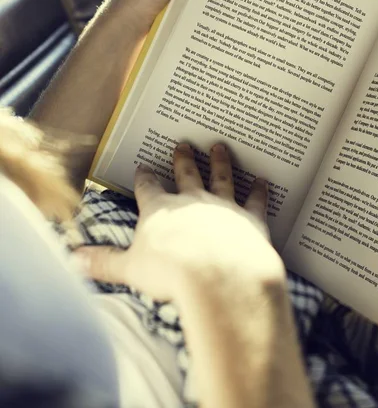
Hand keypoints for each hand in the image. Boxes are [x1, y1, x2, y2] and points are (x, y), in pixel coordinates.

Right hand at [75, 143, 282, 302]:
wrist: (217, 274)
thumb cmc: (171, 273)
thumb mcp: (129, 269)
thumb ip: (104, 262)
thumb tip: (74, 260)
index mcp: (160, 211)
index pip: (148, 188)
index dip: (145, 177)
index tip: (144, 166)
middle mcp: (191, 201)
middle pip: (186, 174)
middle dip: (182, 159)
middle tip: (183, 144)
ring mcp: (222, 205)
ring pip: (220, 177)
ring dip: (219, 162)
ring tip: (220, 147)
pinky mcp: (249, 217)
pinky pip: (255, 199)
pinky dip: (259, 190)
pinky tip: (264, 181)